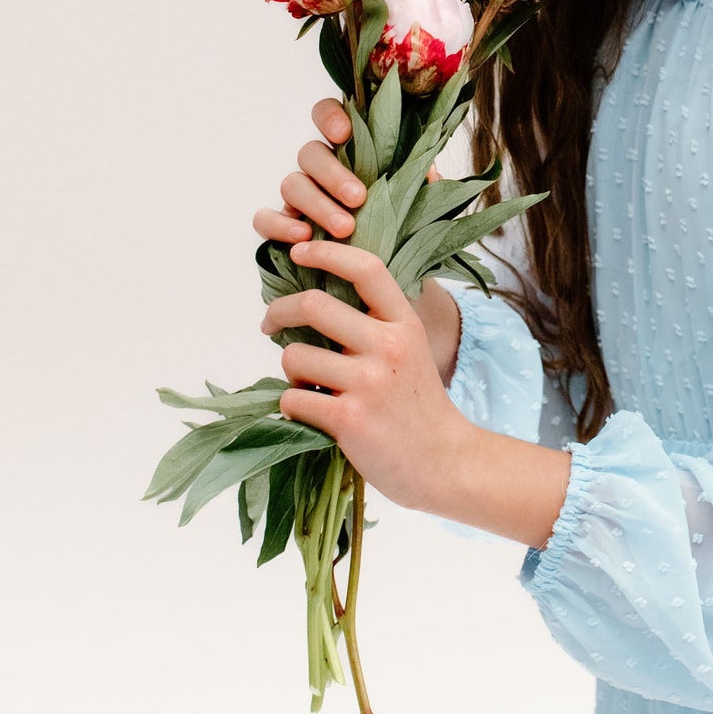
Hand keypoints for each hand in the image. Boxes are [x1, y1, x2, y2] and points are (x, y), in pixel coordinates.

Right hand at [252, 97, 443, 248]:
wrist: (375, 278)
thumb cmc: (396, 232)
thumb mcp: (415, 208)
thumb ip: (420, 186)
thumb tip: (429, 171)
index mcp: (349, 155)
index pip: (329, 117)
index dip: (330, 117)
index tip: (344, 133)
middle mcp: (318, 171)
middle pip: (310, 153)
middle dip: (333, 174)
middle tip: (358, 198)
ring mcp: (297, 199)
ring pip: (291, 184)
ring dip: (317, 204)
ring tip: (345, 229)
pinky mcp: (279, 227)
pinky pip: (264, 218)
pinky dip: (278, 224)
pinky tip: (302, 237)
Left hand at [262, 239, 475, 516]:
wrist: (443, 462)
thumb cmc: (418, 406)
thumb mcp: (411, 350)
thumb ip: (377, 323)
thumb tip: (318, 300)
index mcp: (404, 324)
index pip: (366, 269)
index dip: (327, 252)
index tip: (300, 251)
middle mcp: (388, 346)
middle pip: (313, 306)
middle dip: (279, 312)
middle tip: (269, 324)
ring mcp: (368, 382)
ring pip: (294, 357)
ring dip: (291, 372)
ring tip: (310, 388)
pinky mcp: (349, 419)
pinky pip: (293, 398)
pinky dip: (293, 405)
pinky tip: (314, 414)